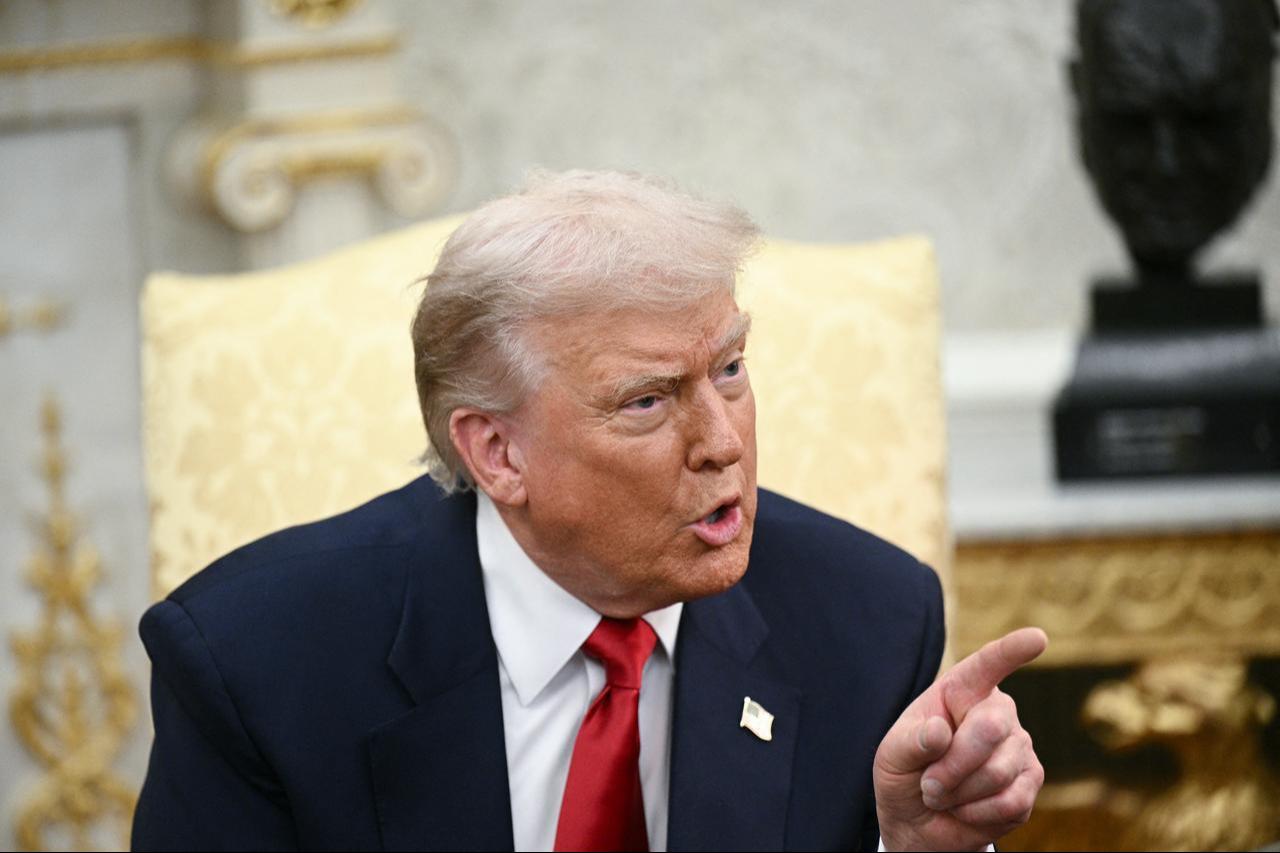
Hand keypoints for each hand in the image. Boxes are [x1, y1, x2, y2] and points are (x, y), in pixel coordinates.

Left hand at [872, 627, 1046, 851]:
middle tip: (929, 785)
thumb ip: (912, 742)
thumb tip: (940, 732)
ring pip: (997, 772)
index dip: (1011, 651)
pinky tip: (964, 809)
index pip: (987, 665)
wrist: (919, 823)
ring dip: (959, 794)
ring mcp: (1019, 746)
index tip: (1037, 637)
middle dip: (952, 765)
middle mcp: (997, 711)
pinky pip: (1009, 802)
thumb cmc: (905, 776)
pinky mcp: (1031, 782)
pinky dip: (976, 813)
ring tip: (942, 795)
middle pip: (989, 729)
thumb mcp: (892, 756)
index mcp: (961, 691)